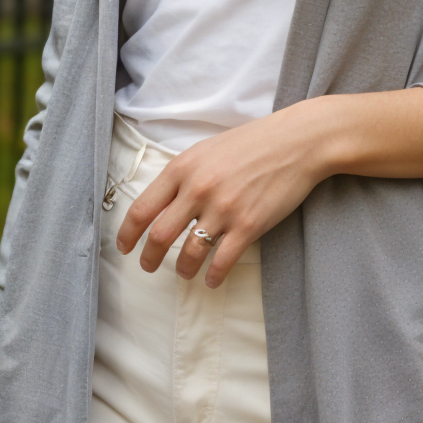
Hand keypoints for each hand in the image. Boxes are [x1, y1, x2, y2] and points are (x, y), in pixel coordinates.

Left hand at [115, 104, 342, 287]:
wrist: (297, 142)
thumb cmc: (252, 143)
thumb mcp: (206, 149)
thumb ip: (182, 174)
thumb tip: (162, 202)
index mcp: (182, 168)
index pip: (142, 209)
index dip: (127, 234)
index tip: (125, 247)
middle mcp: (198, 189)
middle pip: (159, 236)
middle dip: (149, 258)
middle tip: (148, 266)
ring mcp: (224, 209)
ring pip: (189, 253)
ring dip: (182, 269)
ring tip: (184, 273)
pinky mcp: (249, 225)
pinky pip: (222, 261)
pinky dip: (214, 276)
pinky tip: (212, 280)